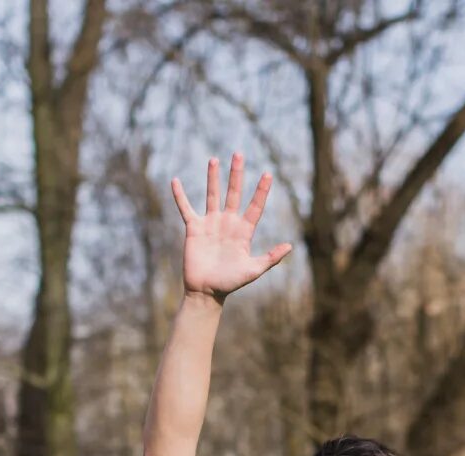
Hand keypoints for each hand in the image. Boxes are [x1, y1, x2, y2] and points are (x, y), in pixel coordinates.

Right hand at [172, 152, 292, 300]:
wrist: (206, 291)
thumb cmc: (230, 283)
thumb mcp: (253, 270)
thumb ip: (270, 258)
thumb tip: (290, 246)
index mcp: (243, 231)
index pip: (254, 206)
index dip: (261, 191)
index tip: (268, 173)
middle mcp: (228, 223)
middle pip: (233, 193)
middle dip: (236, 174)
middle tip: (238, 154)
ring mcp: (210, 223)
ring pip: (212, 195)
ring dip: (213, 178)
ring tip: (214, 159)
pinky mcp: (194, 228)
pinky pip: (185, 208)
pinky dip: (180, 196)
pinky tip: (175, 181)